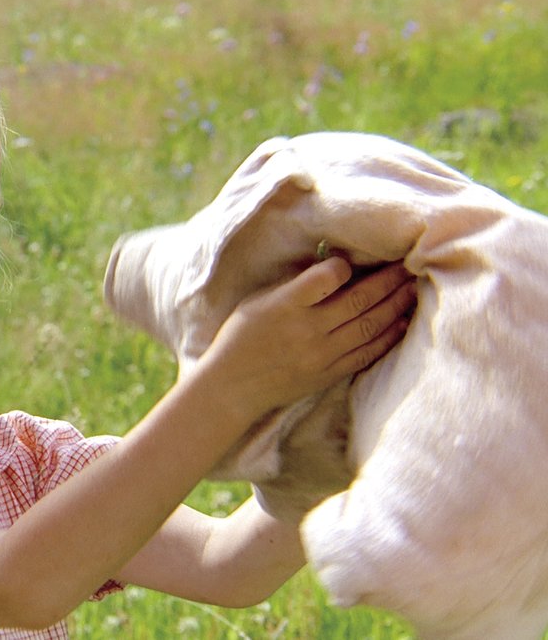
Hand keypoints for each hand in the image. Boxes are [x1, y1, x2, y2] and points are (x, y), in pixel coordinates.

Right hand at [197, 258, 415, 421]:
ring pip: (370, 326)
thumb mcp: (258, 300)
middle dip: (389, 280)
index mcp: (285, 305)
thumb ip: (294, 284)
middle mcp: (307, 330)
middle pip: (359, 300)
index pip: (325, 278)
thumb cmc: (241, 336)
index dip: (343, 266)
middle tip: (409, 266)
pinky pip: (366, 353)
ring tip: (413, 289)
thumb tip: (332, 266)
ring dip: (396, 305)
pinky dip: (387, 337)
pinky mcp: (329, 374)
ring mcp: (321, 355)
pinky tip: (401, 322)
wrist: (233, 386)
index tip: (351, 261)